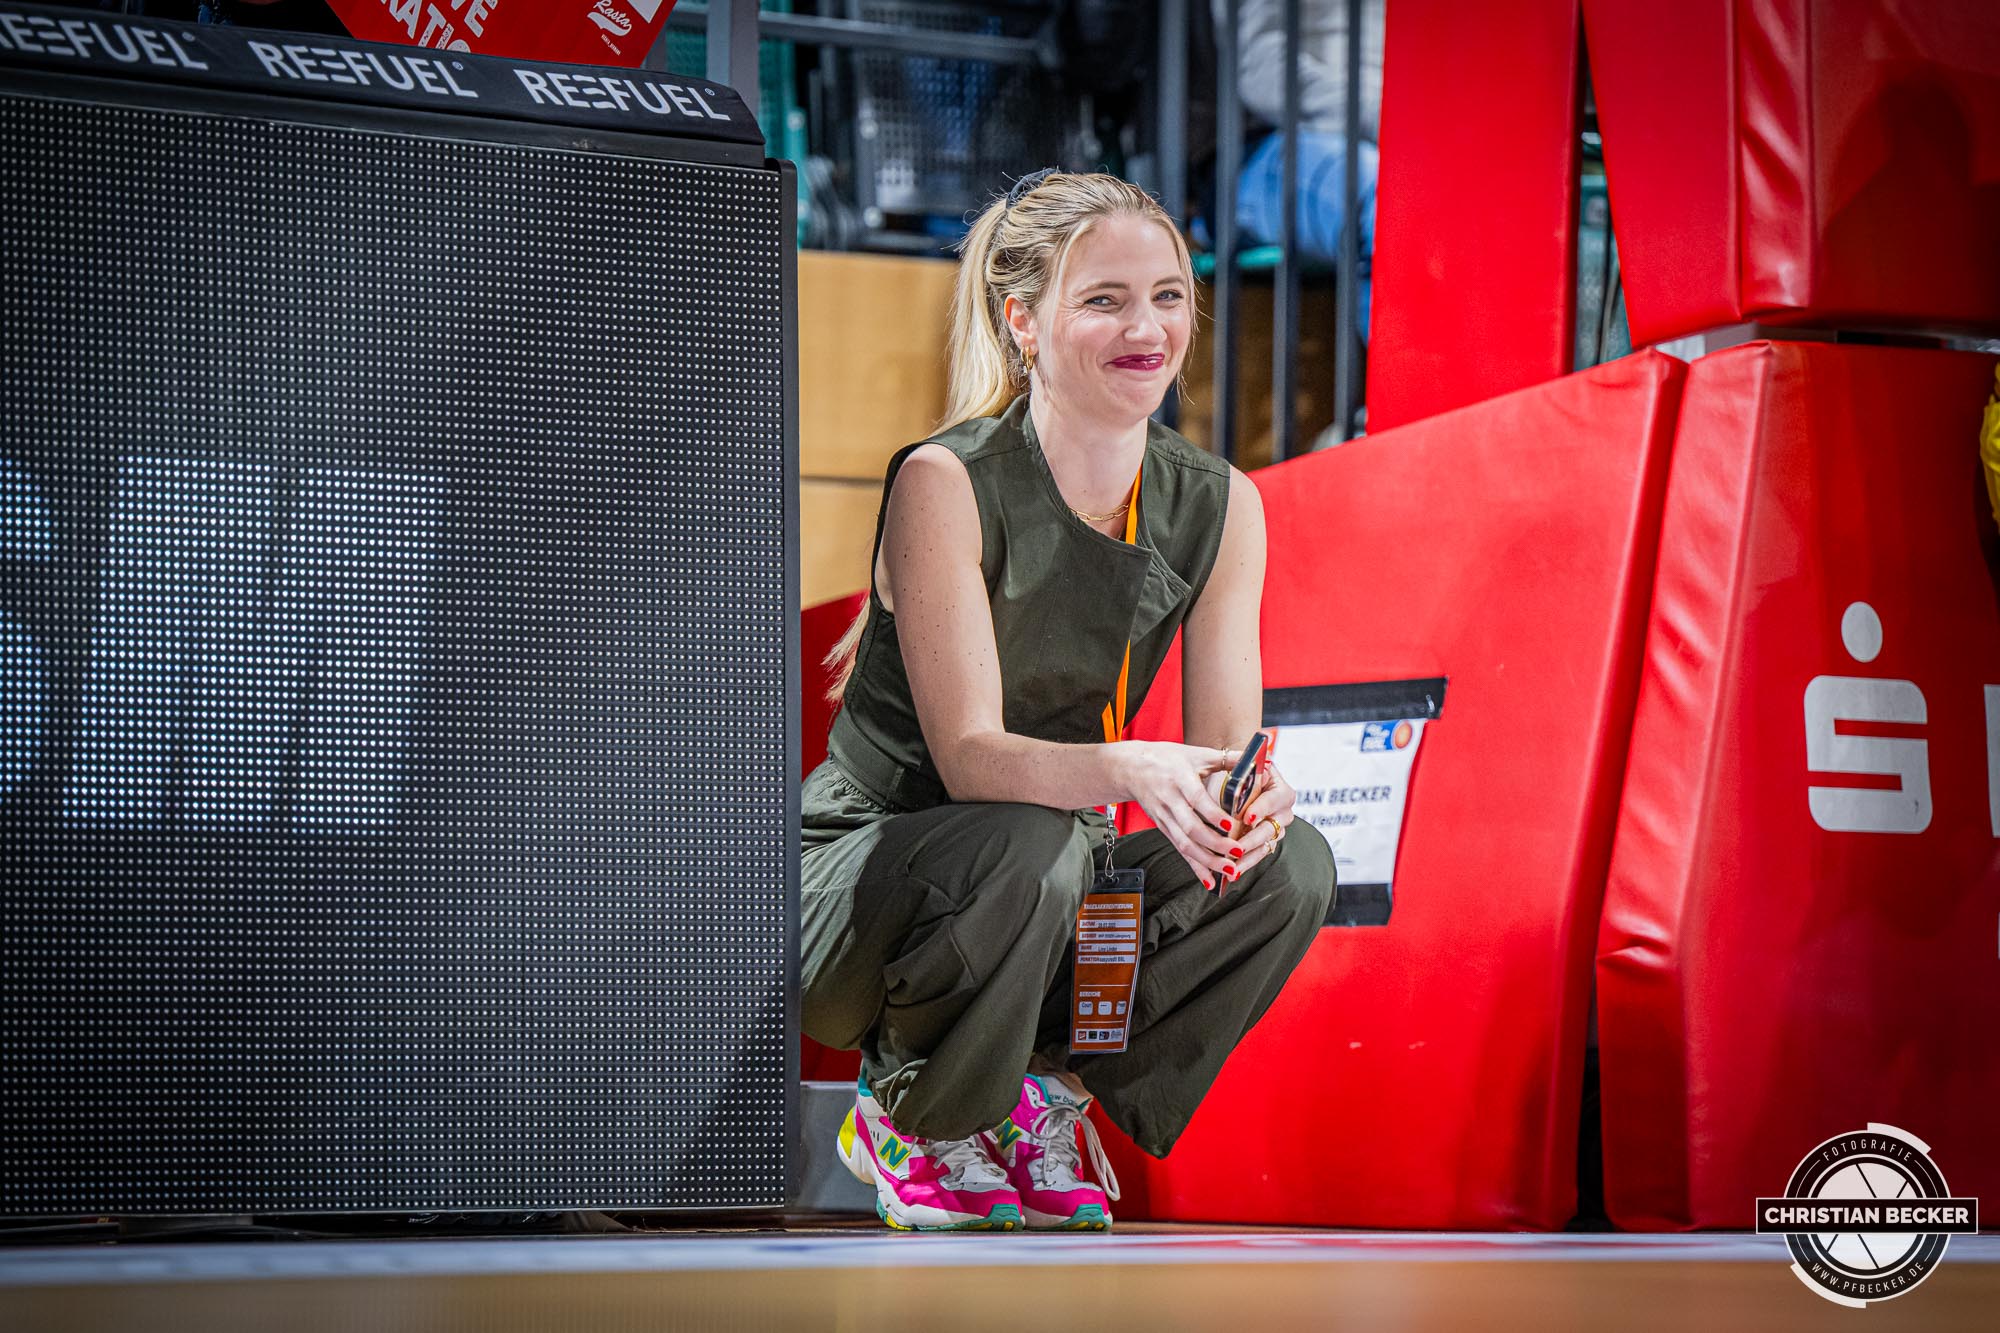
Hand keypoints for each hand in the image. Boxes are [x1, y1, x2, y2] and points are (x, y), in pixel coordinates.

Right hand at [1113, 741, 1239, 889]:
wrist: (1130, 768)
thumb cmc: (1165, 758)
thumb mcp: (1196, 754)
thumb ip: (1228, 758)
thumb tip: (1257, 758)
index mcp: (1180, 779)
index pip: (1197, 800)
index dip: (1213, 814)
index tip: (1231, 826)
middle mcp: (1170, 801)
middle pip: (1191, 828)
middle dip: (1215, 844)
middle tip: (1236, 852)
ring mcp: (1165, 817)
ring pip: (1185, 844)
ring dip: (1207, 861)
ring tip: (1229, 870)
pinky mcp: (1163, 828)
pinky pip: (1180, 850)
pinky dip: (1194, 867)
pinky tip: (1209, 881)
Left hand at [1203, 760, 1298, 891]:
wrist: (1242, 781)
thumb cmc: (1240, 774)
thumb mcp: (1242, 770)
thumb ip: (1242, 774)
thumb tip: (1236, 775)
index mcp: (1281, 789)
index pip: (1273, 799)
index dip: (1261, 808)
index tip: (1247, 817)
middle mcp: (1283, 811)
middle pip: (1270, 828)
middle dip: (1251, 839)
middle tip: (1236, 848)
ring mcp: (1277, 828)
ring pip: (1265, 845)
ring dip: (1247, 858)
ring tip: (1232, 868)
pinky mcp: (1268, 841)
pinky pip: (1259, 854)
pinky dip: (1245, 863)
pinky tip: (1232, 872)